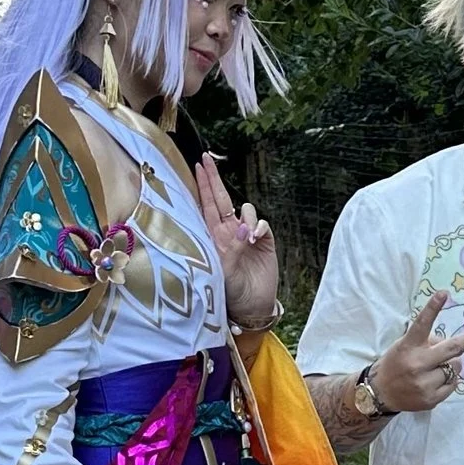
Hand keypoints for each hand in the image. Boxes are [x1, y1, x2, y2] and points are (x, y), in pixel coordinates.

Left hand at [194, 152, 278, 329]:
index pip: (207, 206)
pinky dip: (259, 227)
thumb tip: (241, 228)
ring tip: (246, 238)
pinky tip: (255, 239)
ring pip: (247, 210)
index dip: (204, 186)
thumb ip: (231, 249)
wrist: (254, 305)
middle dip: (215, 180)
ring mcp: (247, 235)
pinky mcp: (264, 241)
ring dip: (246, 217)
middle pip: (222, 200)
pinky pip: (262, 224)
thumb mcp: (225, 271)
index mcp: (214, 237)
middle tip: (207, 159)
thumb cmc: (232, 291)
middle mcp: (229, 232)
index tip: (199, 166)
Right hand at [374, 290, 463, 412]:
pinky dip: (449, 379)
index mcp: (409, 346)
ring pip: (456, 367)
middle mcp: (417, 364)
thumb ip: (428, 341)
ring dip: (451, 363)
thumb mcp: (405, 345)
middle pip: (453, 348)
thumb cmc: (397, 363)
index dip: (432, 308)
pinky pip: (453, 383)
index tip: (443, 293)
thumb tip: (455, 346)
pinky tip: (433, 380)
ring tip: (433, 368)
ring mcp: (424, 384)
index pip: (421, 324)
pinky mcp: (431, 399)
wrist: (380, 394)